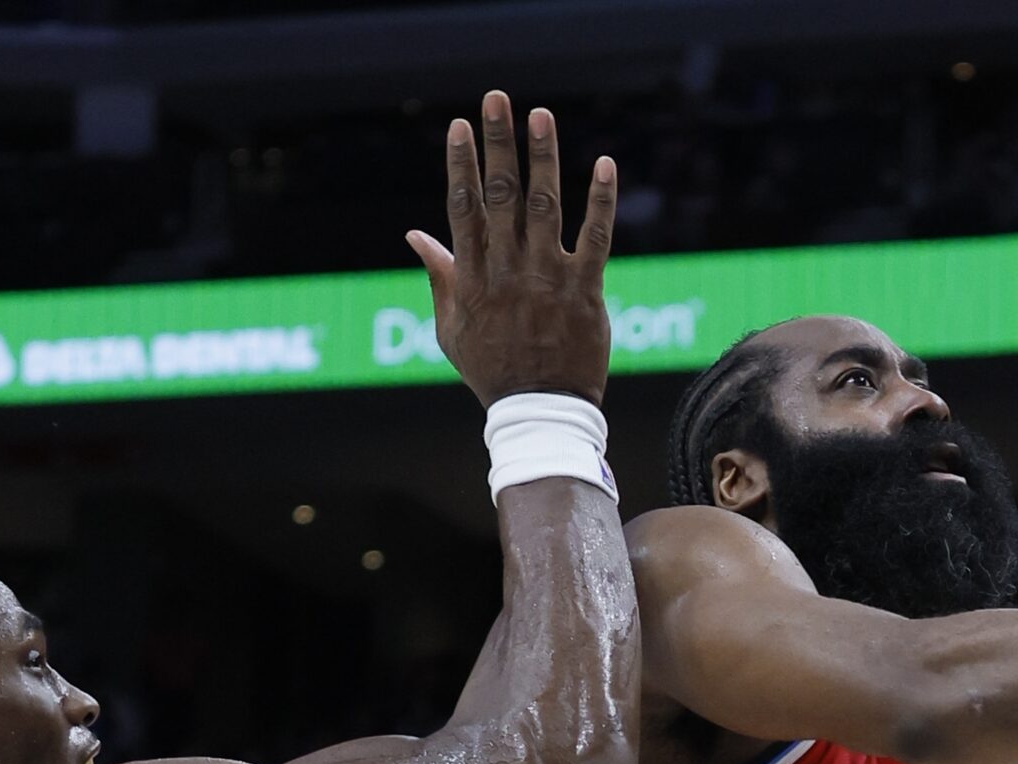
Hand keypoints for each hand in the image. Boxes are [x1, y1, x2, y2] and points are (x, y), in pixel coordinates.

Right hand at [406, 93, 615, 406]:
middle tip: (497, 99)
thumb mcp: (451, 326)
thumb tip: (414, 234)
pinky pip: (596, 240)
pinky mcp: (584, 291)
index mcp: (472, 277)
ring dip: (542, 158)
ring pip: (544, 207)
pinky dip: (601, 202)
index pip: (462, 209)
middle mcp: (507, 271)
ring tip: (540, 115)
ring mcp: (547, 279)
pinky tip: (603, 164)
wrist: (539, 411)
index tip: (460, 126)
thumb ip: (438, 274)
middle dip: (497, 144)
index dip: (461, 165)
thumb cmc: (492, 369)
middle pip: (499, 196)